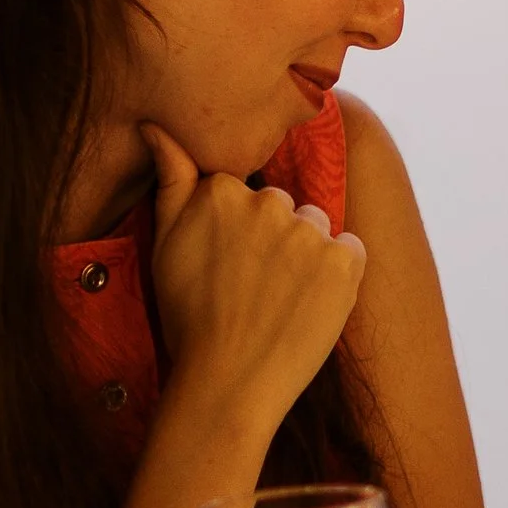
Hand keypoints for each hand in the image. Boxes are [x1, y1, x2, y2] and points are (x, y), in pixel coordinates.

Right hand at [145, 126, 366, 439]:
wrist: (227, 383)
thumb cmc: (189, 319)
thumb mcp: (165, 243)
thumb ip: (170, 178)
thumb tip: (156, 124)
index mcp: (220, 190)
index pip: (243, 192)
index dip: (237, 232)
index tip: (227, 267)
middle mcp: (267, 201)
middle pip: (282, 207)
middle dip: (273, 240)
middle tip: (251, 289)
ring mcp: (309, 232)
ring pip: (315, 229)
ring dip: (306, 256)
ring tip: (279, 301)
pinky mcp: (345, 262)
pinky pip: (351, 251)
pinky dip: (339, 276)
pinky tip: (310, 305)